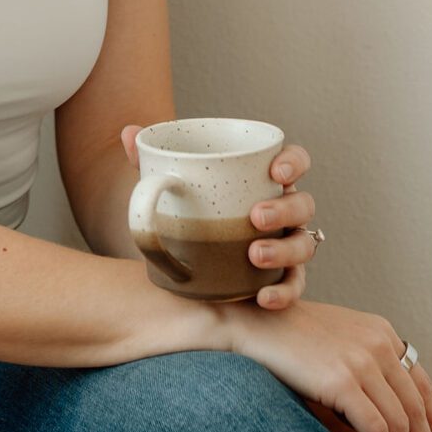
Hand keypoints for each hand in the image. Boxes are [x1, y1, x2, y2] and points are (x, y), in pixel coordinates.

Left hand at [119, 128, 318, 309]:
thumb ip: (150, 160)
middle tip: (255, 217)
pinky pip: (294, 287)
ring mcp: (285, 244)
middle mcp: (282, 211)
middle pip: (303, 204)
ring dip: (285, 250)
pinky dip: (284, 292)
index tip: (275, 173)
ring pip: (304, 245)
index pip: (295, 161)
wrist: (185, 259)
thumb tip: (127, 133)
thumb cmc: (187, 210)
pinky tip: (263, 297)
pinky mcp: (280, 278)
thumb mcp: (168, 185)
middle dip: (285, 210)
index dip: (293, 163)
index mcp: (262, 179)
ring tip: (255, 255)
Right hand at [217, 295, 431, 431]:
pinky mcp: (342, 382)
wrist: (252, 323)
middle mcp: (378, 344)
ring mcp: (362, 362)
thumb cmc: (288, 339)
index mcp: (381, 332)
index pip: (422, 383)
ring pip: (400, 424)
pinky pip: (377, 430)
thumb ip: (365, 369)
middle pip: (416, 408)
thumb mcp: (337, 343)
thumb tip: (385, 422)